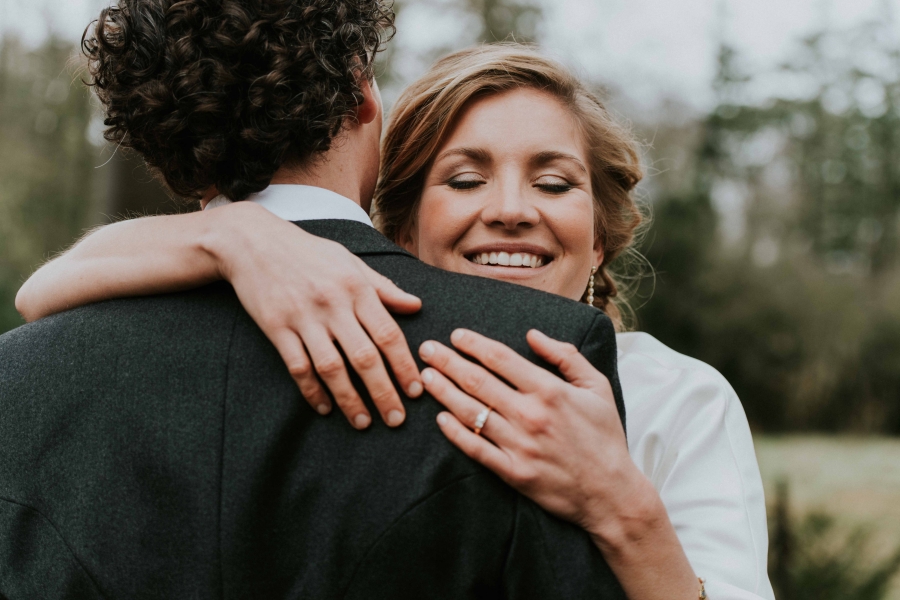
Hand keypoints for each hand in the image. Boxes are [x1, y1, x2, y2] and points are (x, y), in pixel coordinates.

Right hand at [210, 203, 423, 428]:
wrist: (252, 242)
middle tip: (397, 420)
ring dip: (349, 400)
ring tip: (363, 423)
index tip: (416, 391)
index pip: (388, 334)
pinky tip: (324, 408)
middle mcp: (333, 304)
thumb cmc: (308, 252)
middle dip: (384, 393)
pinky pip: (298, 367)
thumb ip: (383, 287)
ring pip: (332, 368)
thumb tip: (416, 305)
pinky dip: (312, 391)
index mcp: (356, 287)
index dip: (404, 366)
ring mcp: (303, 317)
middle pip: (365, 358)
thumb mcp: (350, 261)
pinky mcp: (276, 327)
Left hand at [418, 328, 641, 532]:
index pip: (500, 358)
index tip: (455, 335)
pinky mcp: (513, 472)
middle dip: (447, 361)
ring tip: (425, 376)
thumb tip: (533, 334)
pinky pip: (475, 448)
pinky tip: (439, 418)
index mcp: (549, 390)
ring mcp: (519, 445)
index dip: (473, 343)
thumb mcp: (597, 387)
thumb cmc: (604, 437)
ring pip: (470, 412)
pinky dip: (454, 433)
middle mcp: (530, 415)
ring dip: (444, 391)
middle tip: (426, 348)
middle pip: (477, 380)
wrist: (611, 493)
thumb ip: (566, 356)